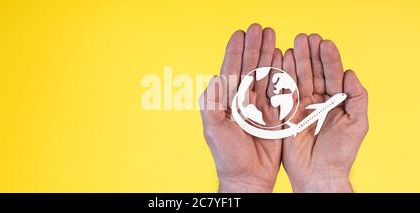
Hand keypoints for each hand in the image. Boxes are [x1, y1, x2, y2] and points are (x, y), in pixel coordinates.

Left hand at [199, 24, 282, 191]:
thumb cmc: (228, 156)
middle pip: (249, 67)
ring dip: (267, 54)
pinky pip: (278, 89)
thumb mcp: (213, 129)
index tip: (240, 34)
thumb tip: (215, 78)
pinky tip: (282, 57)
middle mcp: (242, 101)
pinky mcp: (274, 113)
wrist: (248, 176)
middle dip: (254, 47)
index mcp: (226, 102)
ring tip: (271, 35)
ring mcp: (259, 106)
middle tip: (259, 28)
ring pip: (264, 74)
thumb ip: (211, 104)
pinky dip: (280, 72)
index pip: (231, 71)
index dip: (235, 52)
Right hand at [281, 34, 368, 191]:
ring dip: (295, 60)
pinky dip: (282, 76)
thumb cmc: (340, 152)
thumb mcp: (357, 123)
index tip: (324, 43)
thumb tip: (350, 73)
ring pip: (298, 78)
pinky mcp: (285, 113)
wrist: (318, 174)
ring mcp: (300, 106)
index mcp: (336, 101)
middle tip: (305, 37)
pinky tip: (281, 60)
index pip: (332, 74)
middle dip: (309, 54)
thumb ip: (356, 97)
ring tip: (293, 43)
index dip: (329, 58)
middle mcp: (317, 100)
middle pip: (313, 72)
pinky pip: (283, 92)